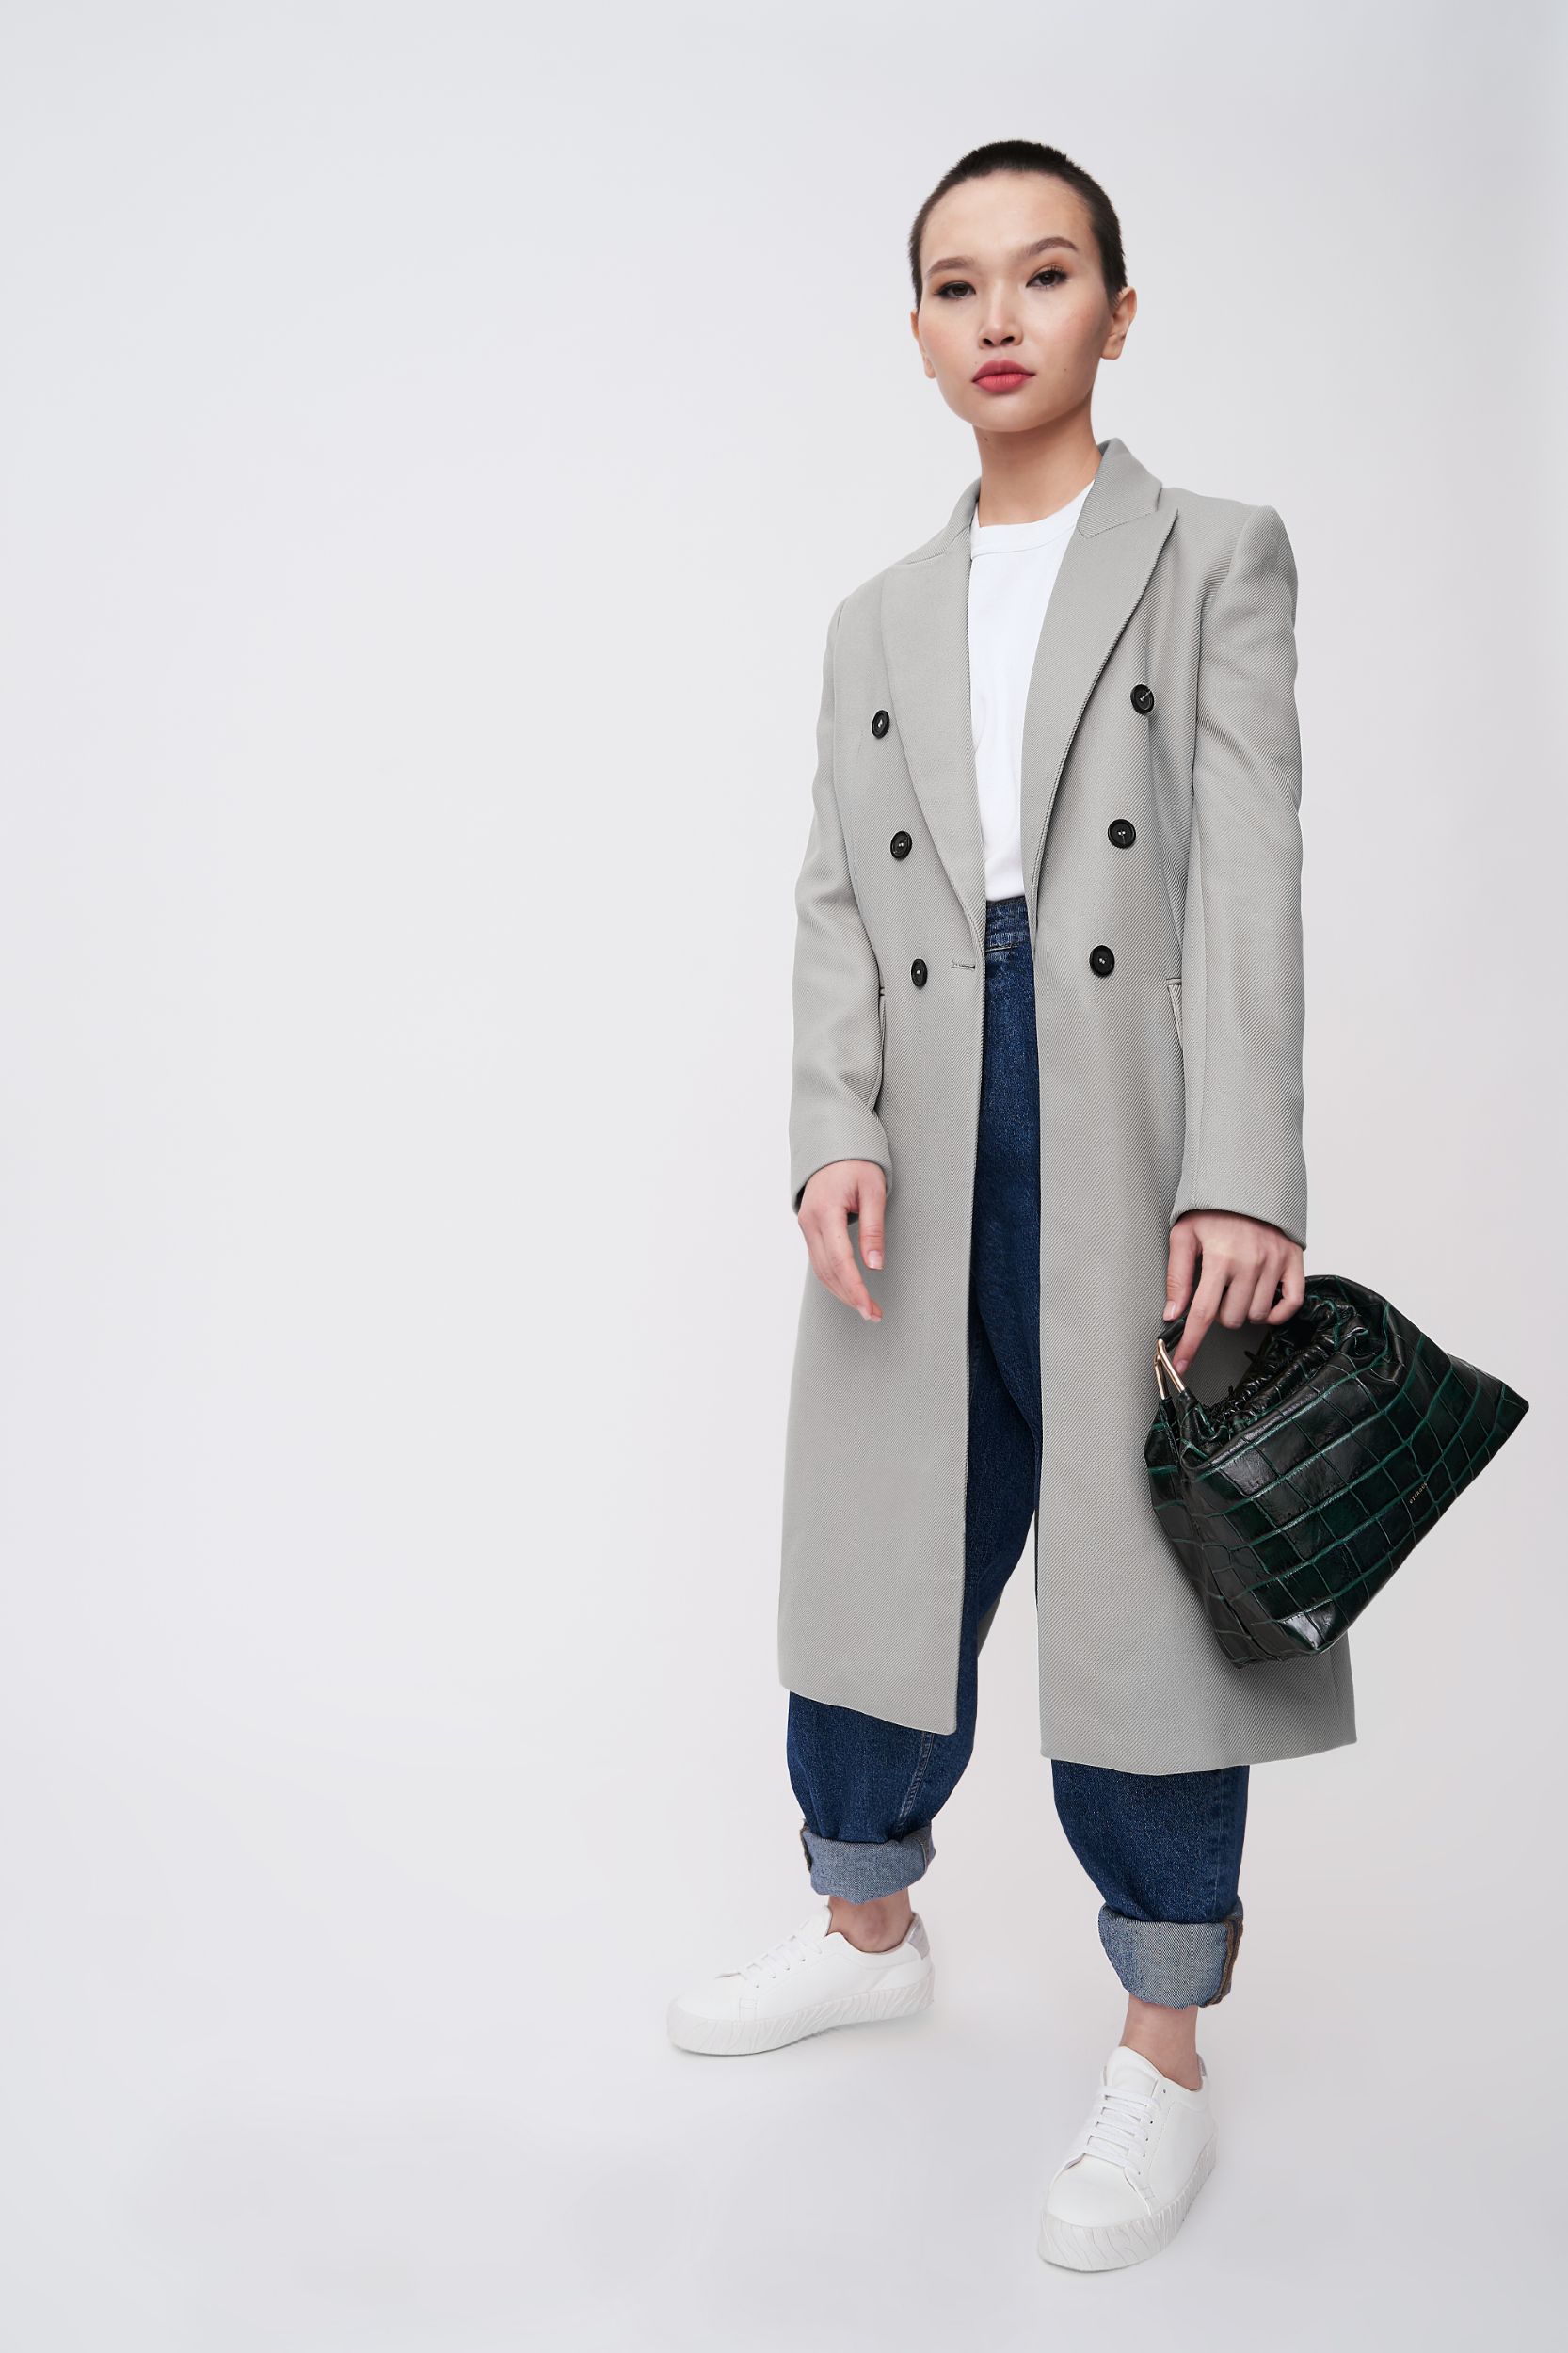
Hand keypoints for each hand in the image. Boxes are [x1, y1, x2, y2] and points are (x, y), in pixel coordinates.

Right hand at [798, 1161, 884, 1321]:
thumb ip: (873, 1229)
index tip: (870, 1308)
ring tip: (866, 1307)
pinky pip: (819, 1261)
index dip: (855, 1288)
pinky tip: (850, 1289)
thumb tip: (875, 1266)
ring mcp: (806, 1226)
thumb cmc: (856, 1163)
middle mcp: (809, 1222)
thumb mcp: (873, 1191)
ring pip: (820, 1270)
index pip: (840, 1260)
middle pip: (828, 1271)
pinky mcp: (809, 1229)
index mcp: (825, 1211)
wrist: (832, 1143)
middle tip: (874, 1314)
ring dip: (842, 1292)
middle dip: (851, 1297)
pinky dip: (834, 1279)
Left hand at [1163, 1210, 1303, 1377]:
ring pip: (1258, 1315)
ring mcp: (1275, 1263)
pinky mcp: (1294, 1262)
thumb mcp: (1183, 1236)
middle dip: (1219, 1314)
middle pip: (1231, 1319)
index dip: (1191, 1344)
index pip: (1203, 1313)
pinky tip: (1262, 1302)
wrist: (1247, 1182)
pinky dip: (1276, 1312)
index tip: (1183, 1364)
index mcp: (1219, 1257)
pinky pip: (1291, 1304)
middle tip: (1216, 1292)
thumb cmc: (1213, 1210)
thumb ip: (1178, 1276)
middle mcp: (1250, 1263)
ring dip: (1244, 1311)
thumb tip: (1172, 1313)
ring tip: (1237, 1288)